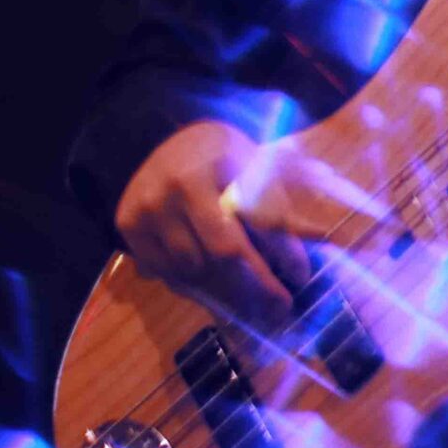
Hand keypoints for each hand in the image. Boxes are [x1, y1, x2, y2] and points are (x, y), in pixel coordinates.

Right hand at [115, 119, 307, 327]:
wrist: (165, 140)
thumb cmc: (223, 156)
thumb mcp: (258, 165)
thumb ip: (285, 201)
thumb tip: (319, 235)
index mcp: (225, 160)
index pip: (263, 218)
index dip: (287, 253)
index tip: (302, 277)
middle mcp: (184, 183)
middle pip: (227, 250)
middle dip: (259, 284)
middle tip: (281, 307)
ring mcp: (152, 204)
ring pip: (196, 267)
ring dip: (224, 285)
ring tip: (245, 292)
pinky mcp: (128, 223)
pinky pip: (166, 270)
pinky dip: (191, 282)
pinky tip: (210, 280)